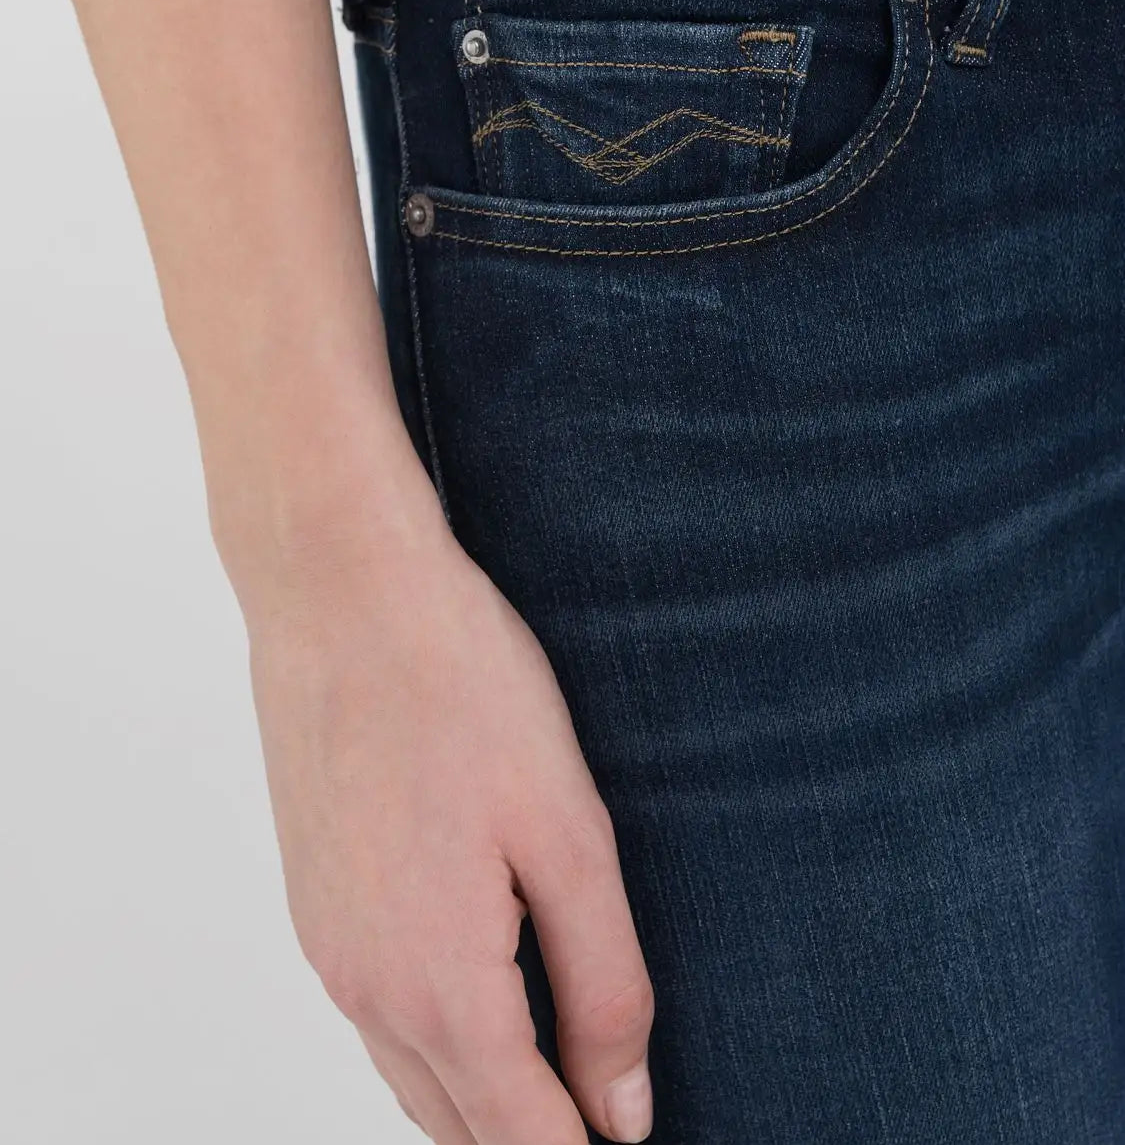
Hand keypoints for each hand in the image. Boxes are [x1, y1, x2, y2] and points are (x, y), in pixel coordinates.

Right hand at [236, 484, 655, 1143]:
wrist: (340, 591)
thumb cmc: (461, 688)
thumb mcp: (568, 834)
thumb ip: (605, 984)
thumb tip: (624, 1112)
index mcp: (439, 982)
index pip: (525, 1139)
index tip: (631, 1141)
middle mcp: (365, 988)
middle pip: (460, 1128)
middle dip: (536, 1136)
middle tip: (607, 1108)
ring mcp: (327, 947)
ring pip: (412, 1076)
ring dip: (483, 1097)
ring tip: (558, 1071)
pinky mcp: (312, 903)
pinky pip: (376, 1016)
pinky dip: (435, 1038)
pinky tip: (482, 993)